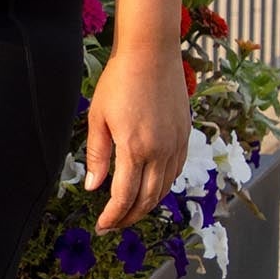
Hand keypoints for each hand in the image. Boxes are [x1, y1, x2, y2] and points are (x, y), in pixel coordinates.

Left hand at [84, 49, 191, 233]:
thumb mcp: (98, 117)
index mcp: (135, 148)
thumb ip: (97, 155)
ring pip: (165, 188)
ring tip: (130, 211)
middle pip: (148, 199)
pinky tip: (150, 187)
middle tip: (114, 225)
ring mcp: (177, 144)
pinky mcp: (185, 135)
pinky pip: (176, 171)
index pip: (125, 196)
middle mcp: (161, 151)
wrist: (151, 53)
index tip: (102, 225)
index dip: (113, 215)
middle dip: (130, 217)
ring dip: (147, 205)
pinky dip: (163, 186)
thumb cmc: (119, 81)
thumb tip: (94, 187)